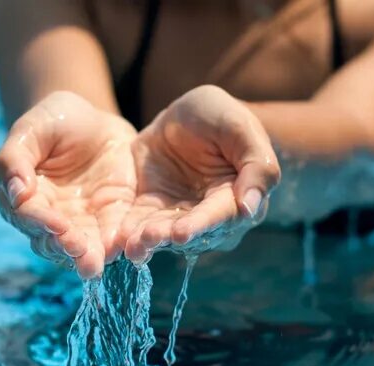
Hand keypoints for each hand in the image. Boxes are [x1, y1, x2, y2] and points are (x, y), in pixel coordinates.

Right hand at [0, 92, 137, 278]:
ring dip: (85, 258)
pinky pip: (111, 240)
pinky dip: (115, 247)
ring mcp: (79, 224)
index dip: (40, 222)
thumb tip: (15, 192)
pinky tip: (121, 251)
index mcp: (23, 197)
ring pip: (78, 250)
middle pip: (51, 241)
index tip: (56, 224)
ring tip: (94, 264)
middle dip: (64, 247)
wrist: (96, 121)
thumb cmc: (55, 120)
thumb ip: (15, 158)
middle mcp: (48, 218)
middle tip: (78, 249)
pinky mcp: (109, 222)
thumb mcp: (32, 129)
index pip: (27, 216)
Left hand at [123, 85, 279, 261]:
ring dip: (148, 240)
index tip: (181, 233)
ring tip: (133, 244)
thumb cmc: (219, 115)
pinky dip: (129, 234)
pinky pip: (139, 226)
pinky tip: (117, 241)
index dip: (201, 225)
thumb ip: (256, 165)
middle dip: (168, 236)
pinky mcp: (150, 213)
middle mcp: (209, 216)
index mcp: (236, 197)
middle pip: (190, 233)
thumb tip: (250, 209)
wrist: (181, 114)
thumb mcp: (239, 126)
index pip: (221, 216)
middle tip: (149, 237)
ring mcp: (178, 217)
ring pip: (164, 235)